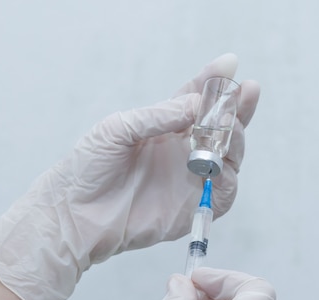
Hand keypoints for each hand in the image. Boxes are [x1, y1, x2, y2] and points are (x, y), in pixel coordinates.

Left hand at [0, 54, 259, 299]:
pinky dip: (228, 177)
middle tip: (244, 93)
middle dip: (237, 108)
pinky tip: (220, 164)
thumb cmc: (88, 168)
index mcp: (164, 127)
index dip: (214, 83)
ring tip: (228, 126)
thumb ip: (159, 116)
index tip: (230, 66)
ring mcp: (190, 180)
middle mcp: (182, 151)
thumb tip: (198, 104)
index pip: (197, 101)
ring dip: (235, 138)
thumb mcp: (119, 129)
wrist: (74, 215)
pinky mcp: (193, 208)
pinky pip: (224, 192)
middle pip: (222, 127)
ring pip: (230, 156)